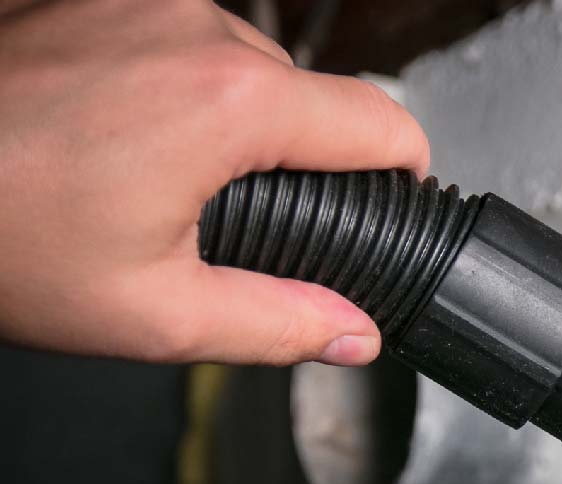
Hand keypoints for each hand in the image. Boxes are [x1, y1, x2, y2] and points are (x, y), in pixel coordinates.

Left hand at [0, 0, 428, 364]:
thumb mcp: (152, 313)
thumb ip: (279, 323)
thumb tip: (355, 332)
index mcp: (231, 102)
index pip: (381, 121)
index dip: (404, 170)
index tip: (393, 199)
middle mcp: (194, 24)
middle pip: (307, 94)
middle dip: (293, 156)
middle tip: (225, 220)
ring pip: (239, 60)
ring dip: (226, 116)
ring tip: (149, 176)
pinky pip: (174, 35)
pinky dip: (168, 83)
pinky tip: (112, 133)